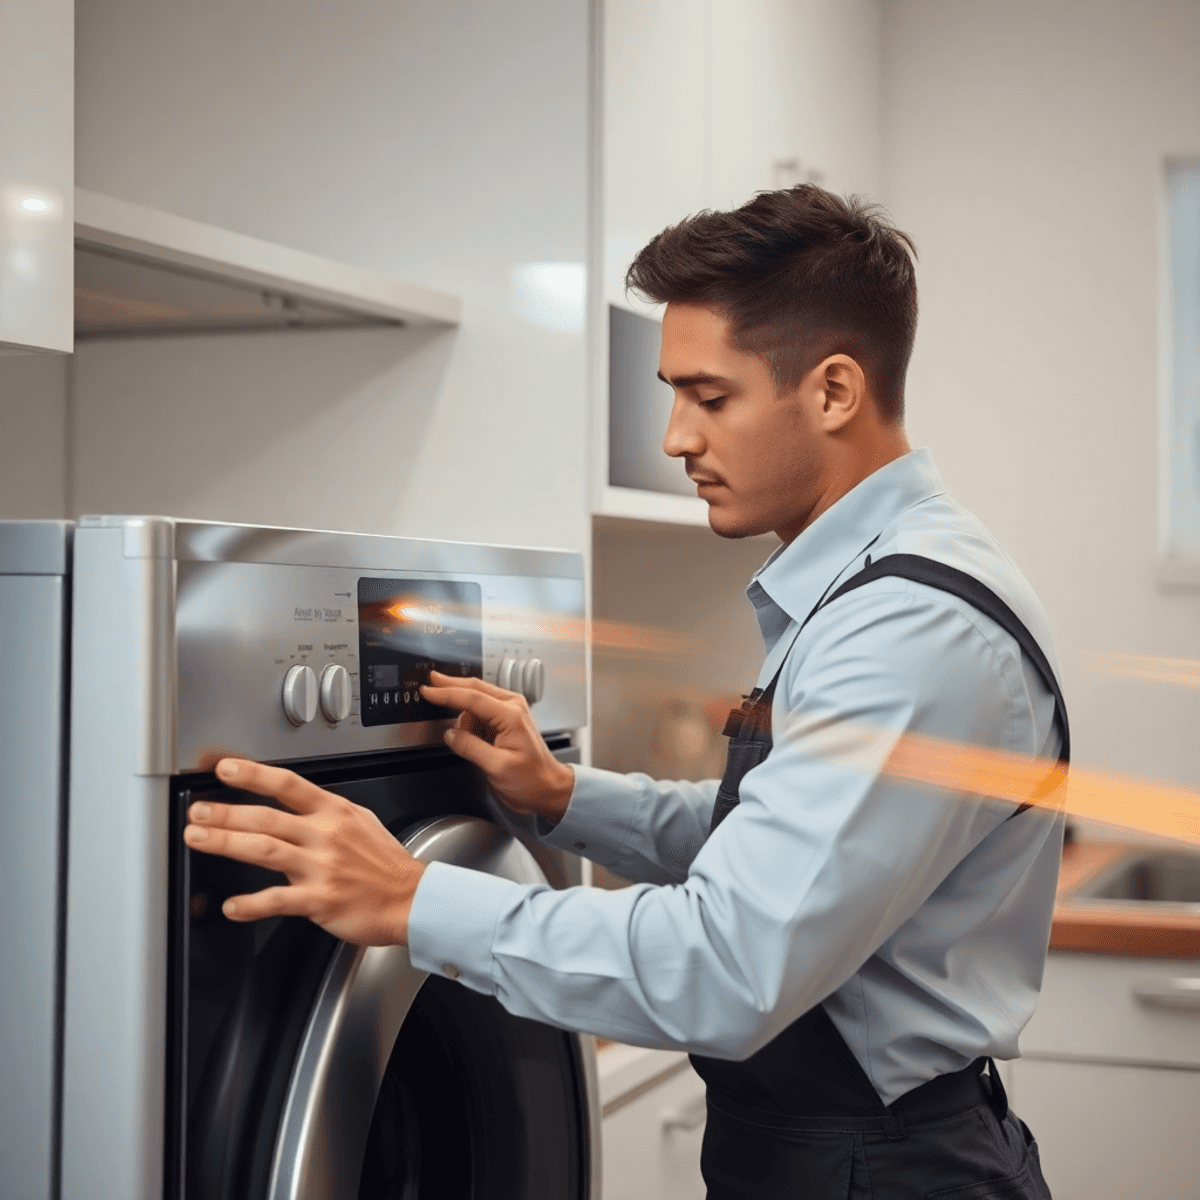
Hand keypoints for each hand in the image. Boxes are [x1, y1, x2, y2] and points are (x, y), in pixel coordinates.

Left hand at [183, 758, 424, 944]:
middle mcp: (326, 836)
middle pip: (267, 818)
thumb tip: (295, 802)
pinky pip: (278, 901)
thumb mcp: (361, 821)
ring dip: (226, 843)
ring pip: (265, 850)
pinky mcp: (320, 899)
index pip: (289, 785)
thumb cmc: (384, 863)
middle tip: (197, 811)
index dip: (254, 775)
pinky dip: (251, 904)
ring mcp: (322, 867)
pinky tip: (231, 906)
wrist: (411, 899)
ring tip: (198, 838)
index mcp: (335, 812)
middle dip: (226, 813)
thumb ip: (327, 812)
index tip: (225, 769)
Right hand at [421, 670, 574, 822]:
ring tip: (465, 742)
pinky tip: (469, 738)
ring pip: (475, 701)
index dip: (446, 693)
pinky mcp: (505, 721)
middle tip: (430, 684)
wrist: (548, 788)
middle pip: (474, 688)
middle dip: (450, 686)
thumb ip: (470, 747)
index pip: (472, 698)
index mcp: (511, 715)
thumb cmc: (532, 779)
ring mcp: (509, 712)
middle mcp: (512, 707)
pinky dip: (468, 720)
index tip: (428, 690)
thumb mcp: (497, 767)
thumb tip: (450, 734)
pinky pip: (480, 713)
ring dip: (462, 714)